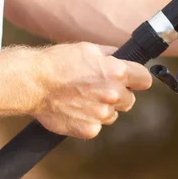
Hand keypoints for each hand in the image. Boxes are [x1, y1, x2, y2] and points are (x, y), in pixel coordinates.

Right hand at [32, 42, 151, 138]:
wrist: (32, 83)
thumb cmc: (57, 62)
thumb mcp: (87, 48)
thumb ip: (110, 55)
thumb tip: (123, 57)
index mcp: (116, 72)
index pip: (145, 80)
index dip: (137, 78)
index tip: (131, 79)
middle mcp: (113, 94)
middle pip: (130, 99)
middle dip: (118, 94)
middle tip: (98, 88)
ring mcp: (101, 114)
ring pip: (113, 114)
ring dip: (103, 108)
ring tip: (82, 98)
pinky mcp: (89, 130)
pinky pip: (96, 126)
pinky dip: (88, 119)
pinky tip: (74, 108)